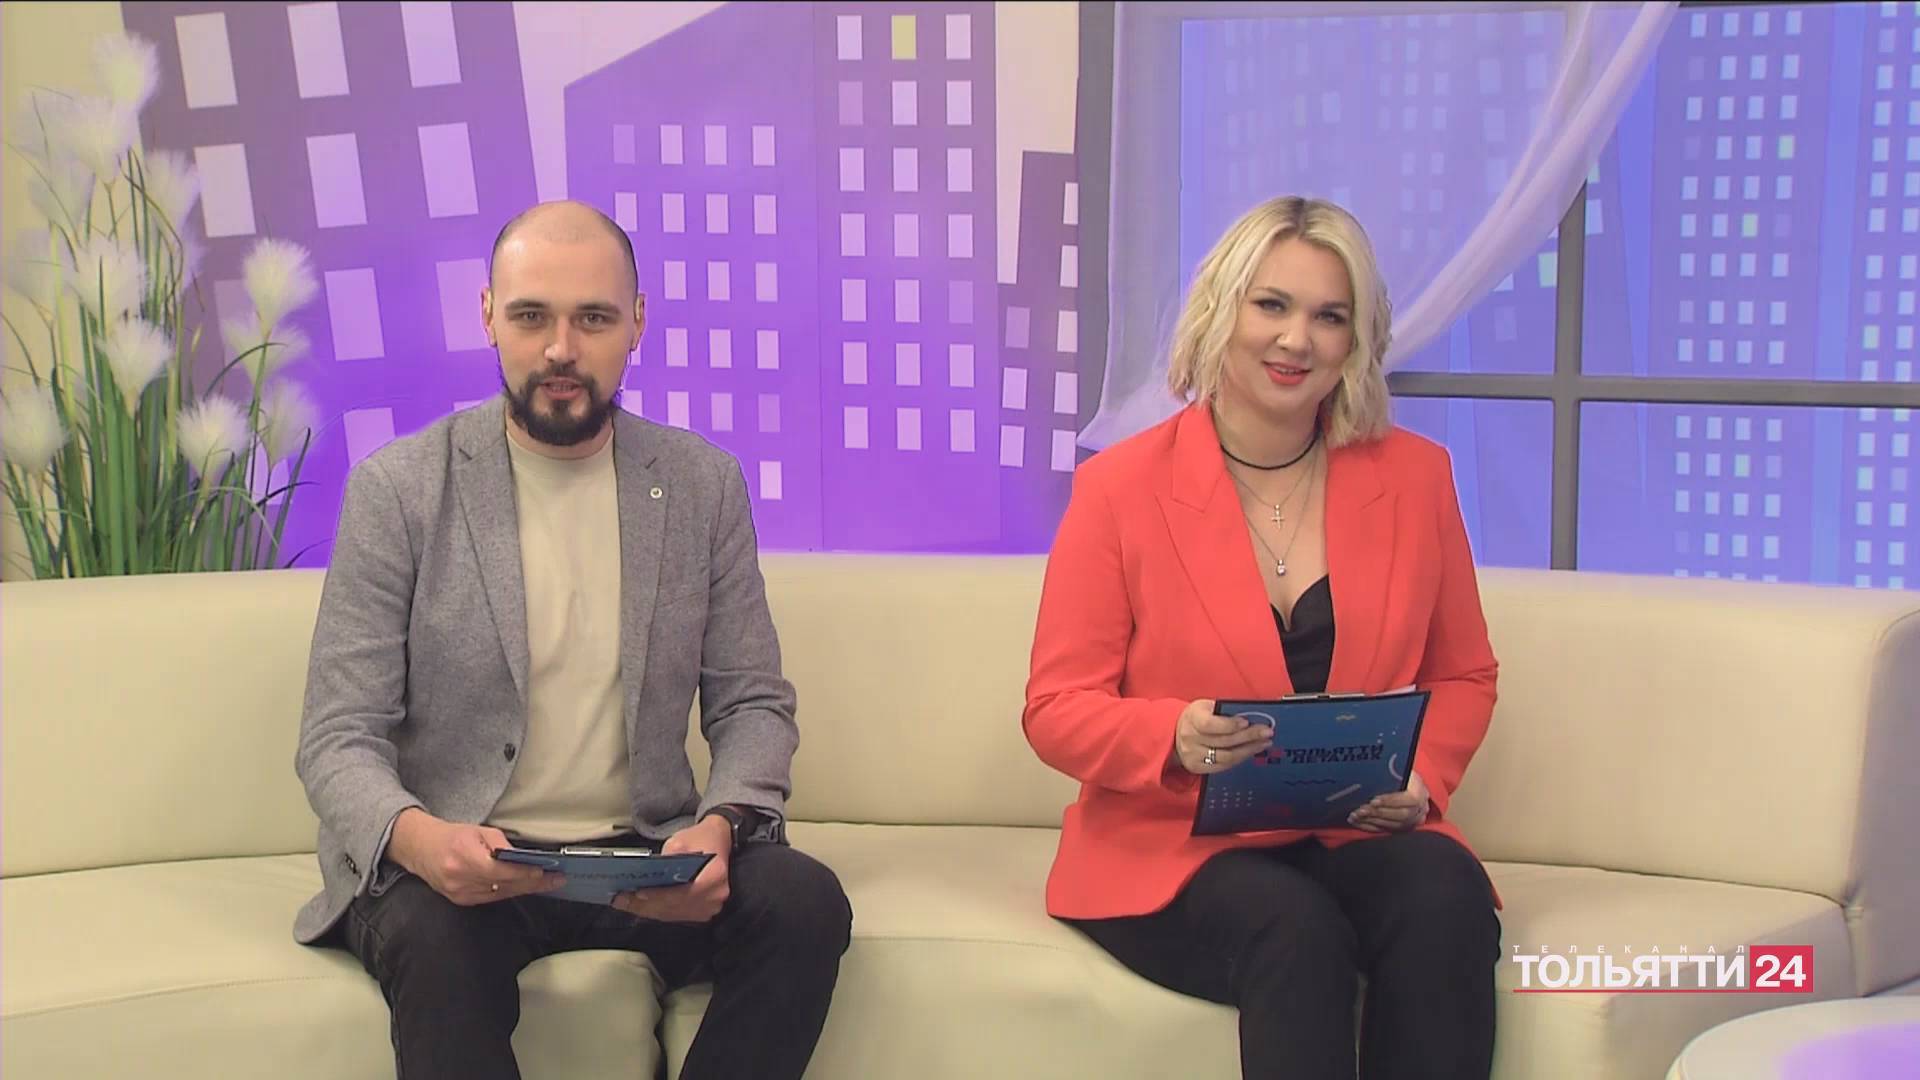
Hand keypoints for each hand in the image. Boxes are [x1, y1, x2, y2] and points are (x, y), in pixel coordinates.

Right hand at [387, 808, 560, 904]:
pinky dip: (508, 891)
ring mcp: (460, 893)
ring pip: (500, 894)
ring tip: (547, 882)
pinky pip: (491, 898)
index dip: (524, 873)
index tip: (544, 871)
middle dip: (533, 883)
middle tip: (556, 879)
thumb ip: (501, 844)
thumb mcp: (478, 830)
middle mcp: (460, 878)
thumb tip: (523, 857)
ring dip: (524, 888)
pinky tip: (524, 886)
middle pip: (504, 885)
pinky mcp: (461, 901)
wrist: (420, 849)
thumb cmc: (451, 836)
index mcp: (464, 857)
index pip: (501, 871)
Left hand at [611, 814, 732, 922]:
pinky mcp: (702, 911)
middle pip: (673, 907)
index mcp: (714, 878)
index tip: (637, 894)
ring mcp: (710, 907)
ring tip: (625, 903)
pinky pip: (675, 915)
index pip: (682, 893)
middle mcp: (714, 897)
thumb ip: (667, 856)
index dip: (658, 896)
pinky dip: (657, 910)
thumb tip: (647, 873)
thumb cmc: (702, 839)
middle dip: (645, 904)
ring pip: (671, 914)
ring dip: (647, 910)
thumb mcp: (682, 840)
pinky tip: (640, 905)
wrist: (718, 840)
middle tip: (621, 900)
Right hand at [1171, 698, 1273, 774]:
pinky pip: (1223, 766)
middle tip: (1267, 732)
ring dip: (1249, 750)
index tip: (1246, 722)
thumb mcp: (1206, 707)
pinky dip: (1239, 759)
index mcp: (1193, 717)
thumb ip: (1225, 711)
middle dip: (1249, 736)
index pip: (1211, 724)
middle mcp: (1190, 738)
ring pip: (1226, 756)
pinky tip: (1250, 752)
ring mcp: (1193, 755)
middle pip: (1224, 741)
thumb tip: (1252, 715)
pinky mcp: (1197, 767)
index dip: (1230, 724)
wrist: (1175, 732)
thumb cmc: (1197, 717)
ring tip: (1263, 743)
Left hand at [1349, 771, 1430, 832]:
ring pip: (1394, 825)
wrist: (1401, 780)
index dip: (1391, 801)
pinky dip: (1369, 827)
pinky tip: (1357, 822)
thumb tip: (1372, 772)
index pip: (1411, 799)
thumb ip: (1389, 773)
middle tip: (1360, 810)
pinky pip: (1386, 830)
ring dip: (1371, 821)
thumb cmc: (1395, 770)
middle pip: (1402, 815)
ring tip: (1355, 815)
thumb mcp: (1395, 768)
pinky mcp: (1403, 828)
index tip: (1373, 800)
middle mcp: (1421, 807)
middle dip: (1378, 813)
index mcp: (1420, 789)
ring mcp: (1414, 820)